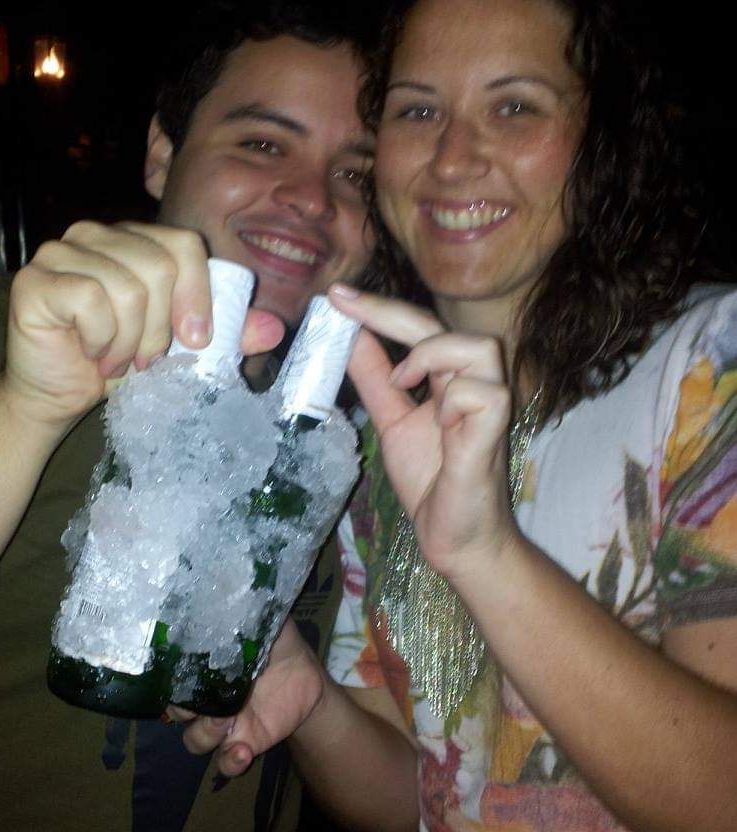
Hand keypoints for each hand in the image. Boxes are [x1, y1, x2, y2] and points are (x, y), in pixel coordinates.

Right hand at [0, 222, 284, 432]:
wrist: (57, 394)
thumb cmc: (117, 363)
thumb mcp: (180, 349)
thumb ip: (226, 334)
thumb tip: (275, 328)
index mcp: (135, 239)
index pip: (183, 244)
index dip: (197, 293)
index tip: (196, 341)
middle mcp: (95, 233)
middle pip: (159, 265)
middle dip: (162, 327)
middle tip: (148, 361)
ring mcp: (60, 251)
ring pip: (128, 287)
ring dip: (130, 341)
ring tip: (119, 361)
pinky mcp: (35, 279)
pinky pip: (89, 299)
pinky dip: (100, 339)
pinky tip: (91, 353)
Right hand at [176, 617, 325, 777]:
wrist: (308, 678)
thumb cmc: (278, 645)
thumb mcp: (267, 623)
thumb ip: (251, 612)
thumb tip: (237, 587)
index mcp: (206, 668)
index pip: (173, 676)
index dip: (173, 678)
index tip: (183, 673)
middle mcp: (206, 698)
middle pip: (177, 712)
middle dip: (185, 709)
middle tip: (207, 697)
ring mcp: (224, 724)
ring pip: (195, 740)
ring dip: (206, 735)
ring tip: (227, 724)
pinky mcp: (245, 743)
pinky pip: (226, 762)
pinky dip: (231, 761)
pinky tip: (243, 751)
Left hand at [328, 285, 514, 579]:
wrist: (453, 537)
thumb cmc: (431, 479)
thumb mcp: (391, 422)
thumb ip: (374, 380)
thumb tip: (348, 336)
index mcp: (448, 377)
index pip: (417, 328)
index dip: (379, 309)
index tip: (336, 295)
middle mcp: (473, 382)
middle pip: (441, 325)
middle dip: (390, 312)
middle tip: (347, 305)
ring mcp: (489, 406)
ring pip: (479, 347)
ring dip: (432, 355)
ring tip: (402, 382)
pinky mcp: (495, 432)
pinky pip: (485, 393)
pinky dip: (455, 399)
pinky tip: (440, 423)